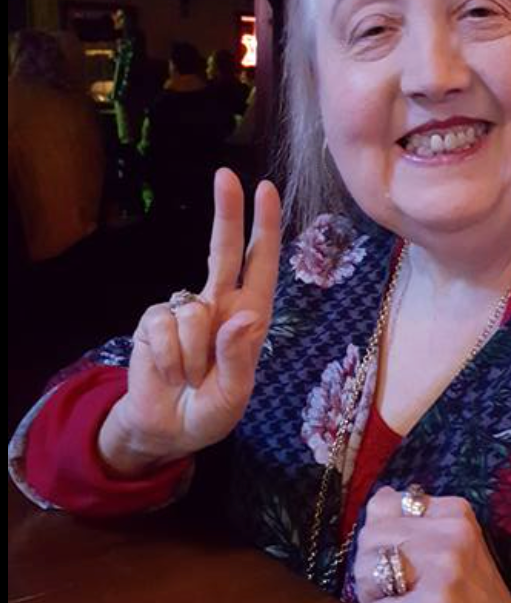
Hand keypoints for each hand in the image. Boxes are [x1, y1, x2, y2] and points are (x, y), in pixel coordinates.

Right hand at [99, 168, 280, 473]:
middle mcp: (219, 305)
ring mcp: (184, 310)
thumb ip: (238, 359)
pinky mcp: (153, 321)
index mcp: (249, 316)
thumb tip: (242, 319)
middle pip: (222, 251)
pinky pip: (163, 330)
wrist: (166, 429)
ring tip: (192, 379)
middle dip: (225, 213)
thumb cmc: (211, 412)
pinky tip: (170, 374)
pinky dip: (169, 359)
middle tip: (225, 174)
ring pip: (191, 314)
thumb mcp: (233, 395)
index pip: (261, 265)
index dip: (264, 229)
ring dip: (191, 357)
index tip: (265, 190)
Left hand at [354, 487, 510, 602]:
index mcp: (454, 513)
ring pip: (366, 575)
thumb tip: (375, 507)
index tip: (403, 569)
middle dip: (371, 575)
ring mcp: (446, 568)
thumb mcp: (454, 554)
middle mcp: (452, 531)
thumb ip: (417, 530)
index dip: (379, 543)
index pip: (382, 505)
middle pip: (369, 539)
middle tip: (400, 600)